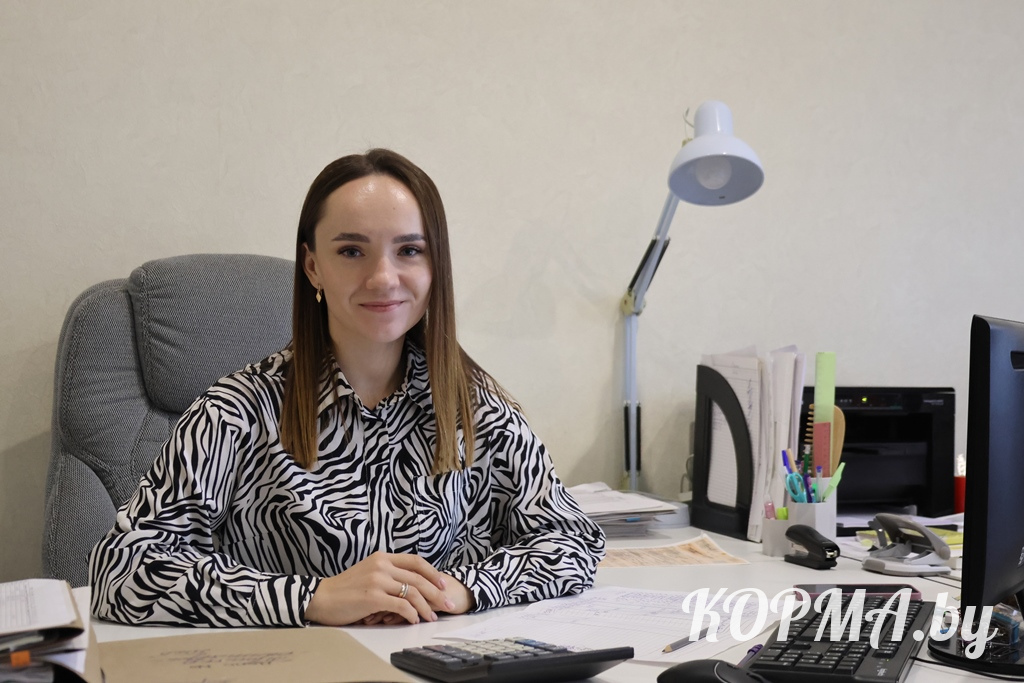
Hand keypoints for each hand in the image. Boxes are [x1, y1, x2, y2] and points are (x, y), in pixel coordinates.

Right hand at [304, 551, 454, 625]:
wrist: (322, 598)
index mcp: (382, 557)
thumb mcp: (368, 572)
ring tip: (431, 616)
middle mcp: (381, 565)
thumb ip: (387, 573)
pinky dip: (411, 614)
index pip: (415, 561)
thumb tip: (410, 585)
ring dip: (426, 607)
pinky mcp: (373, 596)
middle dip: (436, 593)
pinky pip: (401, 606)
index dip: (432, 573)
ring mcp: (377, 580)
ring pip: (412, 592)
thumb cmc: (345, 589)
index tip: (443, 584)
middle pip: (418, 578)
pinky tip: (414, 620)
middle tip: (447, 604)